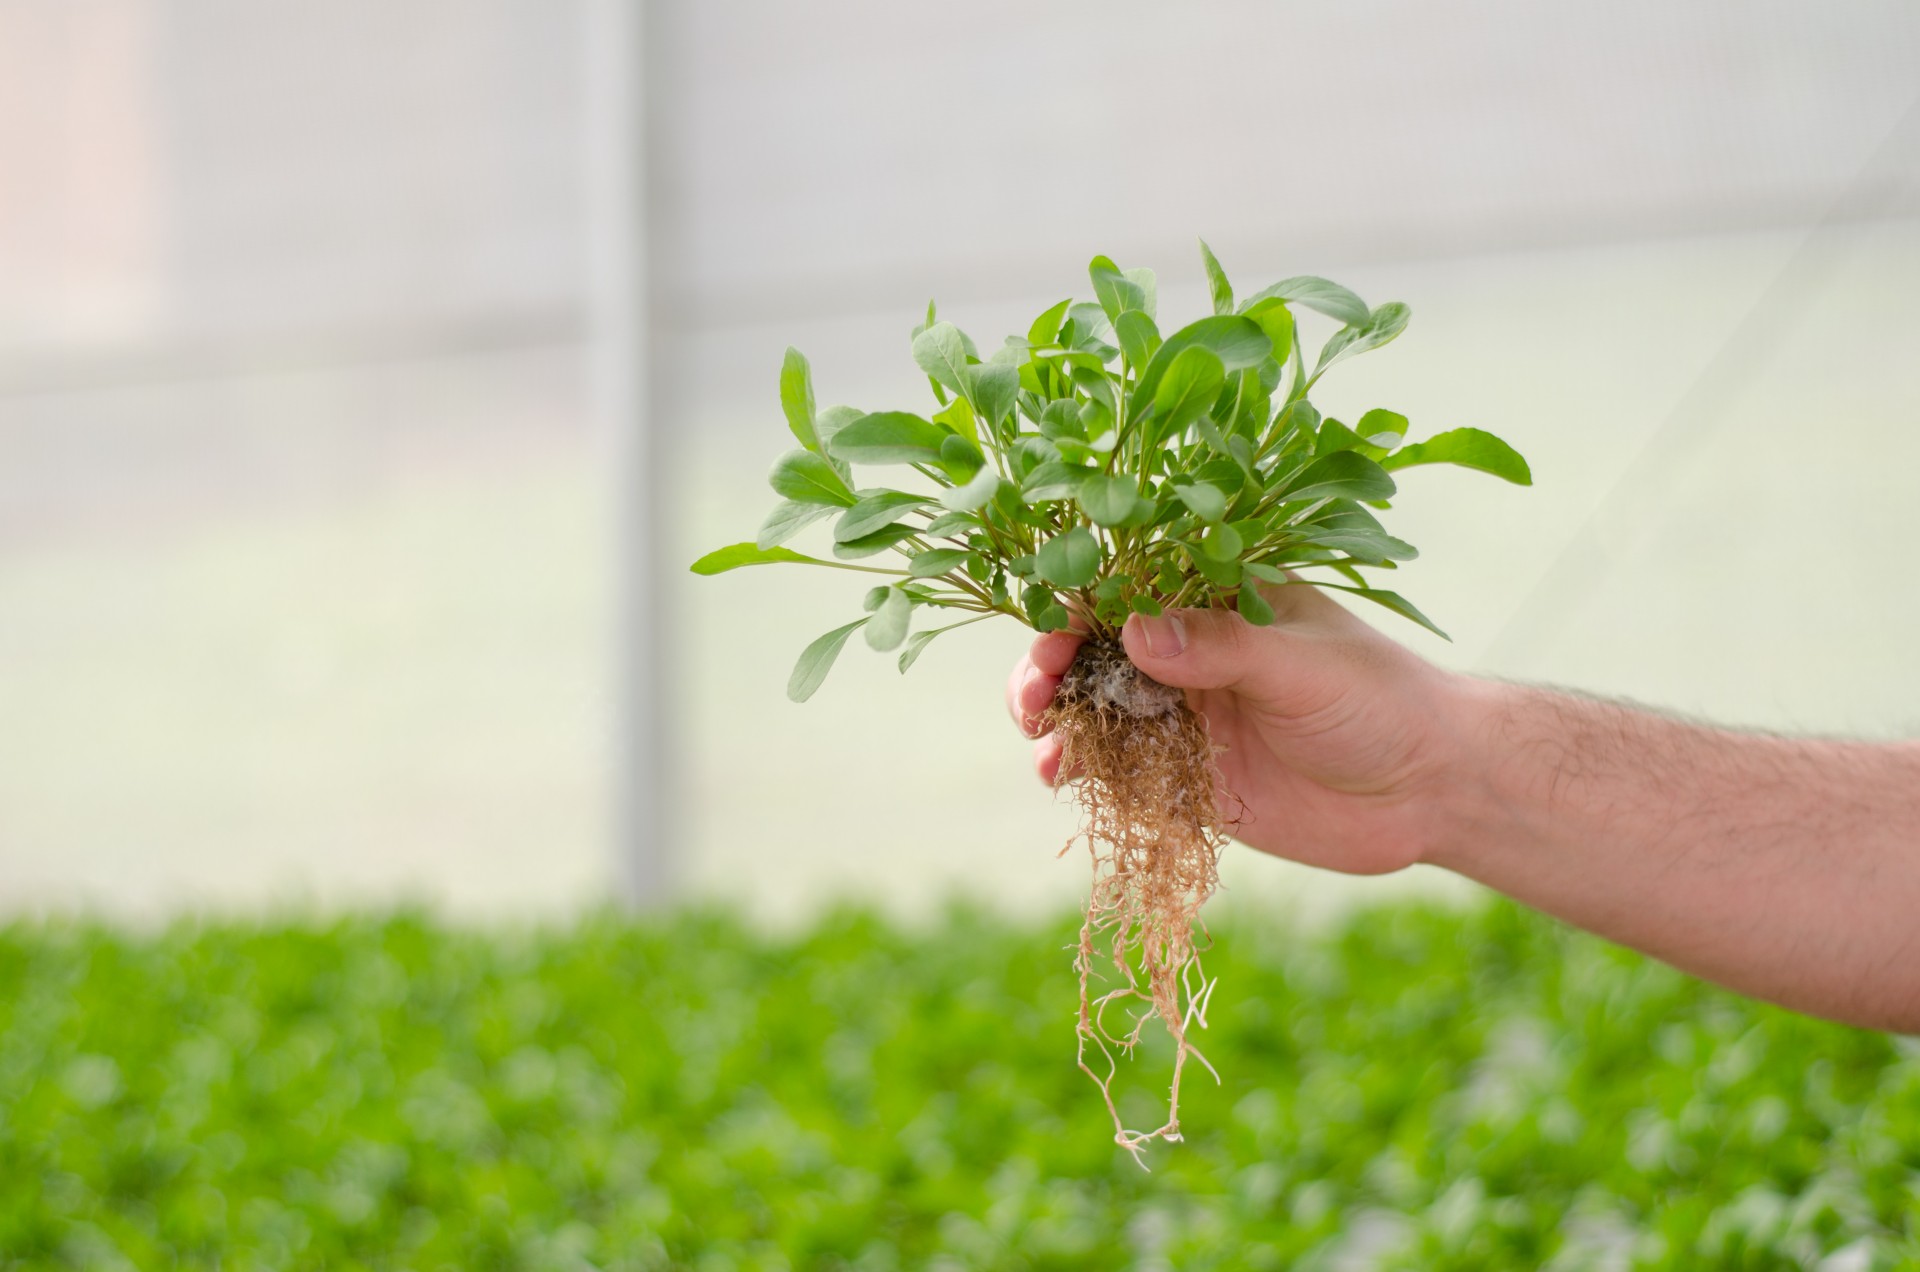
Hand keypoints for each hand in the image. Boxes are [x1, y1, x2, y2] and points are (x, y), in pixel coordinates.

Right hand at [1005, 585, 1476, 874]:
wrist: (1431, 791)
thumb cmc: (1379, 700)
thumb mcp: (1300, 663)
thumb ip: (1220, 646)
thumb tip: (1133, 628)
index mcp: (1215, 603)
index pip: (1126, 590)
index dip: (1076, 605)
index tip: (1056, 632)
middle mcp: (1189, 657)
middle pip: (1092, 652)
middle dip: (1050, 668)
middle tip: (1036, 697)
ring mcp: (1184, 719)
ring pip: (1094, 712)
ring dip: (1056, 721)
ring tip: (1043, 740)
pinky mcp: (1187, 783)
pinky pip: (1118, 773)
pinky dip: (1082, 773)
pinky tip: (1062, 778)